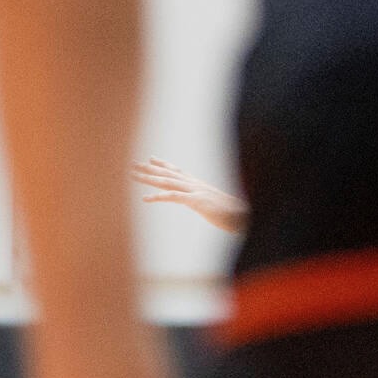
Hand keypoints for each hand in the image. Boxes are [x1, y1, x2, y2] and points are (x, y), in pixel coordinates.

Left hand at [130, 157, 246, 232]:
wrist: (245, 218)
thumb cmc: (232, 214)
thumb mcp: (214, 204)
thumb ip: (204, 200)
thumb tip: (199, 200)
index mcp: (199, 184)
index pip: (178, 171)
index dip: (164, 164)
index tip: (151, 158)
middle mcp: (196, 184)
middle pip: (168, 174)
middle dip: (149, 169)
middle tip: (132, 164)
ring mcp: (196, 191)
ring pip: (167, 182)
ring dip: (149, 178)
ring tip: (133, 175)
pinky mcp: (197, 201)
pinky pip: (173, 197)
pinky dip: (158, 196)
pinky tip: (145, 199)